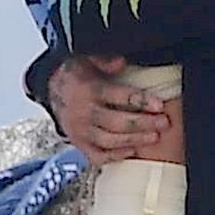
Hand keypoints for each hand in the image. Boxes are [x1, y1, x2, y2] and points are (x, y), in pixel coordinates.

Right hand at [47, 54, 170, 163]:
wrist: (50, 88)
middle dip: (144, 123)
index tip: (159, 105)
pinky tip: (131, 152)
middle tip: (164, 123)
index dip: (141, 101)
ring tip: (154, 137)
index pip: (119, 97)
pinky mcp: (78, 143)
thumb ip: (105, 61)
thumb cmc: (75, 74)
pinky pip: (97, 155)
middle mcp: (84, 113)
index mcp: (89, 90)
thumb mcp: (87, 59)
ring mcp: (80, 131)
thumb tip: (122, 63)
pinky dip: (114, 156)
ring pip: (110, 140)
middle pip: (118, 122)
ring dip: (134, 140)